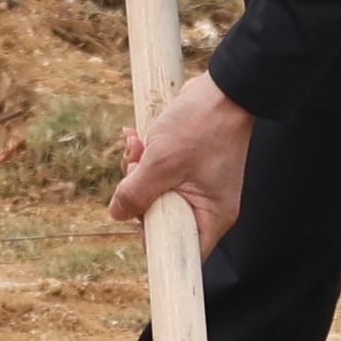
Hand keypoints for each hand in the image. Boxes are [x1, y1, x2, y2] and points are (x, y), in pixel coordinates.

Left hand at [110, 68, 255, 257]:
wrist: (223, 89)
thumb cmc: (202, 125)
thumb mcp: (161, 162)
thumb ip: (135, 193)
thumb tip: (118, 213)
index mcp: (211, 215)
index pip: (181, 251)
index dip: (154, 241)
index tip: (136, 219)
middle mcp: (207, 205)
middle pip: (161, 219)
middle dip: (139, 194)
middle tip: (134, 167)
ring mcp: (198, 186)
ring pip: (156, 193)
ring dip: (138, 171)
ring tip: (135, 145)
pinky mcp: (189, 167)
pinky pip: (160, 173)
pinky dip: (145, 158)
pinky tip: (136, 138)